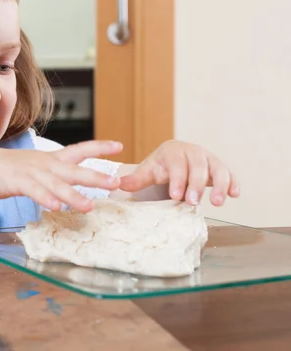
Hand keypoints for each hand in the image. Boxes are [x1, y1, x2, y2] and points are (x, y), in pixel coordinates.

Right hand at [0, 140, 122, 211]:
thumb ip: (58, 175)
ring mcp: (33, 173)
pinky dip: (45, 199)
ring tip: (89, 206)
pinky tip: (55, 208)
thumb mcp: (40, 166)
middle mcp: (47, 164)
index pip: (80, 149)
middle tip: (115, 183)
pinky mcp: (19, 182)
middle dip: (96, 176)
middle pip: (75, 170)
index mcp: (53, 159)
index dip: (100, 147)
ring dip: (73, 195)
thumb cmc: (13, 169)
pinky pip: (34, 191)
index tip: (120, 146)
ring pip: (57, 185)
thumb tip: (77, 184)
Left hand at [118, 140, 239, 205]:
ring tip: (217, 202)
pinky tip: (235, 194)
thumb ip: (137, 179)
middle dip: (197, 184)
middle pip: (198, 166)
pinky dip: (233, 182)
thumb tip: (119, 184)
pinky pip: (230, 173)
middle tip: (193, 201)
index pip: (177, 164)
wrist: (175, 158)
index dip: (177, 179)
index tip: (175, 195)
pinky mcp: (220, 167)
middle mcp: (193, 152)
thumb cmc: (161, 166)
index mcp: (173, 151)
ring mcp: (208, 158)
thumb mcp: (148, 171)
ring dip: (220, 185)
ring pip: (218, 168)